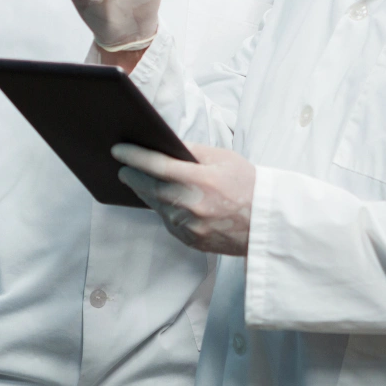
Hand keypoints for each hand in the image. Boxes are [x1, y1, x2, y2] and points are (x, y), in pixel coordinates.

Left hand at [111, 143, 255, 255]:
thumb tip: (164, 144)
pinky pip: (167, 221)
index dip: (135, 156)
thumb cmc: (248, 185)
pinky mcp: (190, 240)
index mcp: (202, 181)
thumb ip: (192, 151)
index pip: (158, 165)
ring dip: (144, 192)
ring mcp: (190, 227)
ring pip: (156, 206)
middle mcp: (192, 206)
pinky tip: (159, 198)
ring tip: (135, 179)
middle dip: (132, 175)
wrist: (267, 223)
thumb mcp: (224, 158)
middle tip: (120, 166)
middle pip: (150, 187)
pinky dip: (161, 208)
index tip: (118, 150)